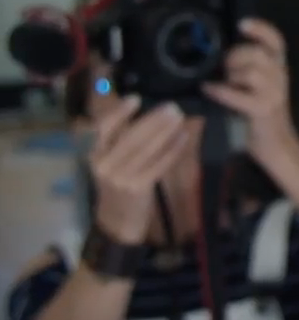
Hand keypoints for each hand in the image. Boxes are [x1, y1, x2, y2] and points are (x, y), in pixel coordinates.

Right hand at [89, 98, 187, 243]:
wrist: (117, 221)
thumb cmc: (118, 186)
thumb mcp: (111, 163)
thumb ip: (121, 141)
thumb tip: (147, 112)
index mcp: (95, 155)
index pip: (104, 129)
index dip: (119, 113)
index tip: (135, 98)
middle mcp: (105, 165)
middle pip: (131, 136)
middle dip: (153, 119)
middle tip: (172, 107)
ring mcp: (121, 178)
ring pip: (147, 149)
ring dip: (166, 131)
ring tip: (180, 117)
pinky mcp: (138, 188)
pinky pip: (159, 164)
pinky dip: (172, 149)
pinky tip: (183, 137)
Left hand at [202, 18, 297, 161]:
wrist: (276, 147)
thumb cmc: (258, 116)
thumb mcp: (256, 87)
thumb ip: (245, 69)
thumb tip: (216, 55)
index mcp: (278, 67)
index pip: (276, 40)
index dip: (261, 29)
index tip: (242, 23)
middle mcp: (280, 76)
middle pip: (256, 53)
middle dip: (234, 57)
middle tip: (222, 70)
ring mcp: (274, 93)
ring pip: (250, 71)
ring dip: (230, 75)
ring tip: (220, 83)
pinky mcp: (264, 109)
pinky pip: (238, 93)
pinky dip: (221, 91)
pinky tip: (209, 90)